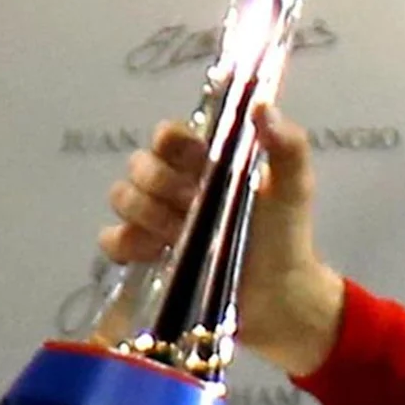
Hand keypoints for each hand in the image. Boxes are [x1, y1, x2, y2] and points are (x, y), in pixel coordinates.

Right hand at [102, 104, 343, 375]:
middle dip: (163, 183)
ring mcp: (155, 220)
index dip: (173, 141)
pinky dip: (126, 243)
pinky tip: (156, 251)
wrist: (279, 297)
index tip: (198, 159)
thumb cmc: (284, 237)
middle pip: (138, 164)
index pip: (168, 135)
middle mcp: (174, 185)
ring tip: (181, 233)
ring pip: (121, 196)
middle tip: (195, 204)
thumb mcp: (293, 188)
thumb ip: (287, 146)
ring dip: (148, 212)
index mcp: (204, 162)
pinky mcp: (144, 256)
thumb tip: (262, 108)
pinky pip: (111, 238)